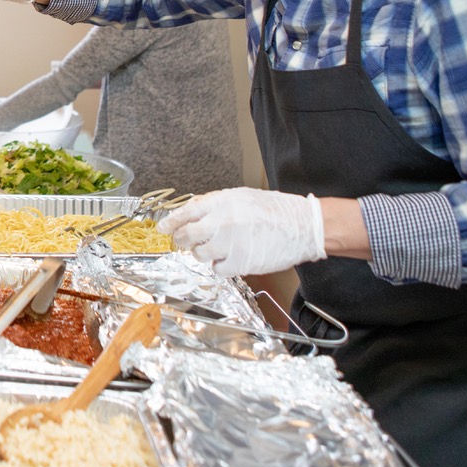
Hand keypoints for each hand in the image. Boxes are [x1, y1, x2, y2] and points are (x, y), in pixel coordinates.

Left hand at [155, 187, 325, 276]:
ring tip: (217, 248)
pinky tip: (230, 258)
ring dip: (204, 254)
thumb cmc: (274, 210)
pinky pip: (217, 269)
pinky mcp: (241, 262)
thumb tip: (192, 213)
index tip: (163, 229)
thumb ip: (215, 204)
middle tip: (184, 242)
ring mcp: (230, 243)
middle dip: (182, 241)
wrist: (303, 226)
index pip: (186, 212)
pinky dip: (220, 266)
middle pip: (187, 236)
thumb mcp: (241, 197)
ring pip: (200, 255)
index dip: (171, 222)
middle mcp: (222, 221)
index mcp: (222, 202)